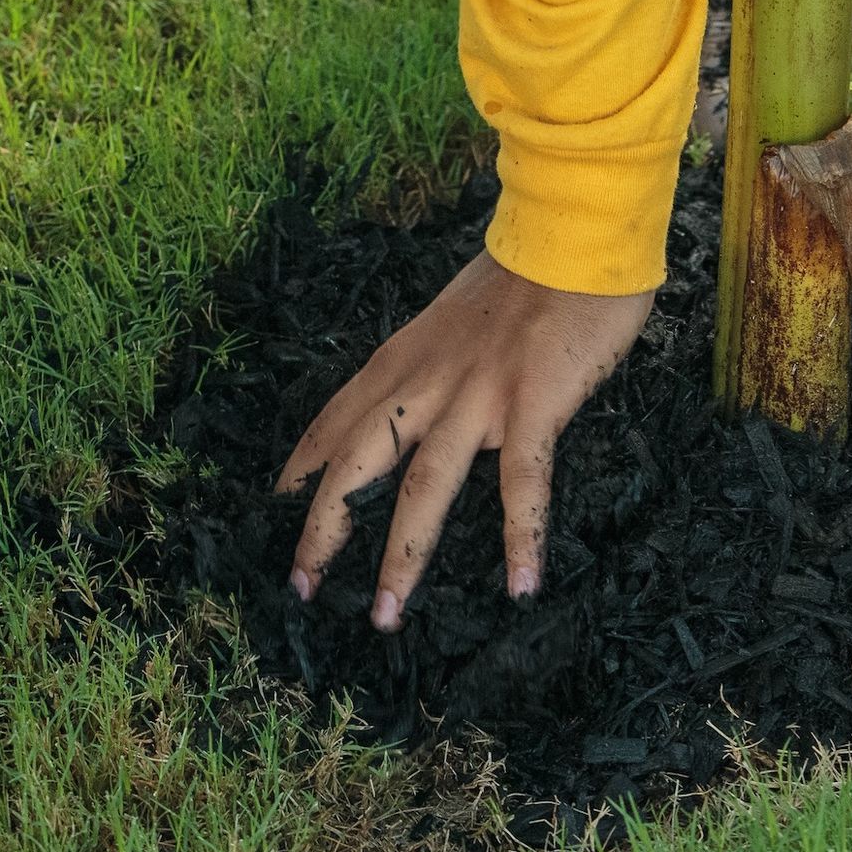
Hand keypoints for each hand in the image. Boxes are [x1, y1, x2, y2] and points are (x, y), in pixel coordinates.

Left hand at [276, 252, 652, 631]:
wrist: (575, 235)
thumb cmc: (526, 276)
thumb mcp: (453, 317)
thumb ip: (432, 363)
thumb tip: (425, 404)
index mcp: (403, 358)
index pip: (335, 421)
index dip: (303, 468)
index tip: (276, 510)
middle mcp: (425, 382)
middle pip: (356, 465)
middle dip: (324, 530)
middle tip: (302, 589)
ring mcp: (477, 396)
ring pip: (423, 487)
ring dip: (402, 557)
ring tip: (387, 616)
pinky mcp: (532, 404)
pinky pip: (522, 481)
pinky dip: (520, 536)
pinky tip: (523, 587)